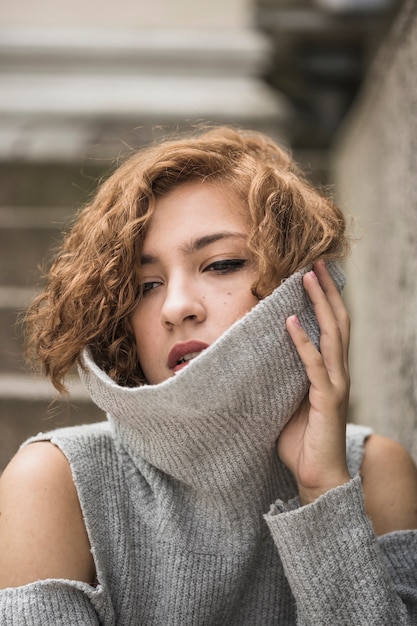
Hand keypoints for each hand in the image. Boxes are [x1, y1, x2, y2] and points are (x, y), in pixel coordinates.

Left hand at [277, 260, 350, 504]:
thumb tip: (260, 356)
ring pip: (332, 334)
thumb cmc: (301, 439)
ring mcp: (335, 384)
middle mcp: (338, 372)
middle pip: (337, 321)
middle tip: (315, 262)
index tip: (313, 273)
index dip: (325, 299)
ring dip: (319, 304)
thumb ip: (283, 377)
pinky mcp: (327, 399)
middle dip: (326, 290)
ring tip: (307, 278)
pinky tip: (290, 321)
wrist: (316, 475)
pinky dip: (302, 341)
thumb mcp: (287, 400)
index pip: (331, 326)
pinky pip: (314, 364)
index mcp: (330, 370)